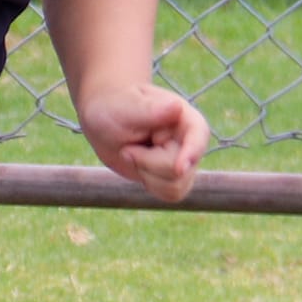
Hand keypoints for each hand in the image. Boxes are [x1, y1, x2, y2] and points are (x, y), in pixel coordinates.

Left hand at [78, 83, 209, 203]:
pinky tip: (138, 167)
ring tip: (132, 154)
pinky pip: (172, 194)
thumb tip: (177, 107)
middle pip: (179, 170)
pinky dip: (151, 185)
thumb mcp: (126, 109)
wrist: (102, 121)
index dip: (192, 153)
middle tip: (126, 148)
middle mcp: (189, 138)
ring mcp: (184, 158)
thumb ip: (150, 111)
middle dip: (146, 163)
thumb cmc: (114, 108)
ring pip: (177, 186)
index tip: (179, 168)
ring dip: (147, 175)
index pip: (199, 134)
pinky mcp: (175, 175)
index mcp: (183, 115)